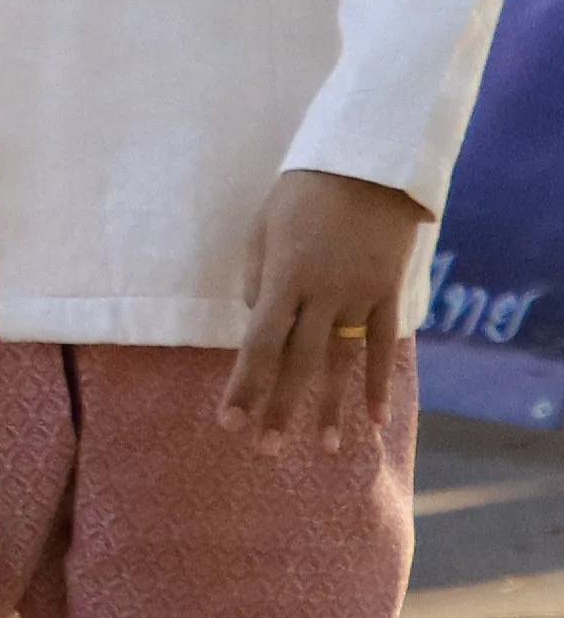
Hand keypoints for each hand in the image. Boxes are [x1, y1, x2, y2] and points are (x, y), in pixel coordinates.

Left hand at [226, 166, 429, 437]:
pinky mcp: (388, 292)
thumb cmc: (301, 196)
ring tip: (324, 449)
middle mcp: (321, 295)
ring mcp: (359, 295)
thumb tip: (256, 325)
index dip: (244, 386)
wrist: (367, 166)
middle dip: (279, 408)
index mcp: (282, 280)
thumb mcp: (261, 231)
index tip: (229, 421)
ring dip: (330, 407)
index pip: (258, 345)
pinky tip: (376, 418)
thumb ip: (256, 282)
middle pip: (297, 362)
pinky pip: (382, 345)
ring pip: (340, 362)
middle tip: (266, 451)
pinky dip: (378, 382)